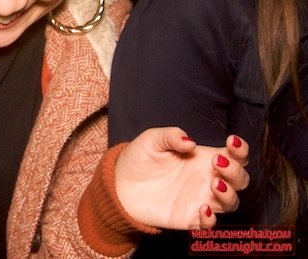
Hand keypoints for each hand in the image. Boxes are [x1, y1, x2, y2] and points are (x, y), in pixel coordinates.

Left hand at [115, 127, 248, 229]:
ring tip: (213, 184)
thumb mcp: (152, 139)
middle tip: (216, 164)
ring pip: (231, 203)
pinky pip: (209, 224)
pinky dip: (211, 219)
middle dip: (236, 172)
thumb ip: (171, 136)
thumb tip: (190, 142)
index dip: (240, 149)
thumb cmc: (139, 158)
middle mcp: (207, 179)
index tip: (231, 142)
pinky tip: (202, 209)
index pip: (234, 156)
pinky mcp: (188, 218)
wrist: (119, 183)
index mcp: (203, 158)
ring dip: (229, 194)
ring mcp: (200, 199)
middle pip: (240, 180)